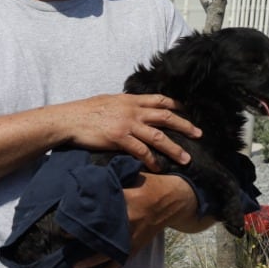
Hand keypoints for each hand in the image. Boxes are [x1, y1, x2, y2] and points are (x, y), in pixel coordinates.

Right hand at [57, 93, 200, 170]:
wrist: (69, 120)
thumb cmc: (84, 111)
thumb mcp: (108, 101)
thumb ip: (124, 104)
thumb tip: (132, 107)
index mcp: (130, 100)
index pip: (159, 100)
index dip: (176, 105)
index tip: (188, 111)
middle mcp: (133, 111)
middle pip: (165, 117)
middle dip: (185, 126)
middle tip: (199, 134)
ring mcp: (127, 125)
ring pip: (158, 136)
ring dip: (175, 148)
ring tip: (186, 158)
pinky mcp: (119, 138)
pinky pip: (141, 150)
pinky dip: (152, 159)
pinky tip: (158, 167)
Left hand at [73, 173, 200, 267]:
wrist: (175, 199)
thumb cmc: (150, 183)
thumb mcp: (132, 175)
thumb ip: (112, 177)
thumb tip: (86, 178)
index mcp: (128, 199)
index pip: (102, 207)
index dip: (84, 213)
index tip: (66, 216)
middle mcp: (130, 220)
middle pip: (103, 232)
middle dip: (83, 238)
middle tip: (63, 240)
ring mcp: (134, 236)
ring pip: (110, 252)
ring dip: (92, 260)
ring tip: (75, 265)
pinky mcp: (138, 245)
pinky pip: (122, 260)